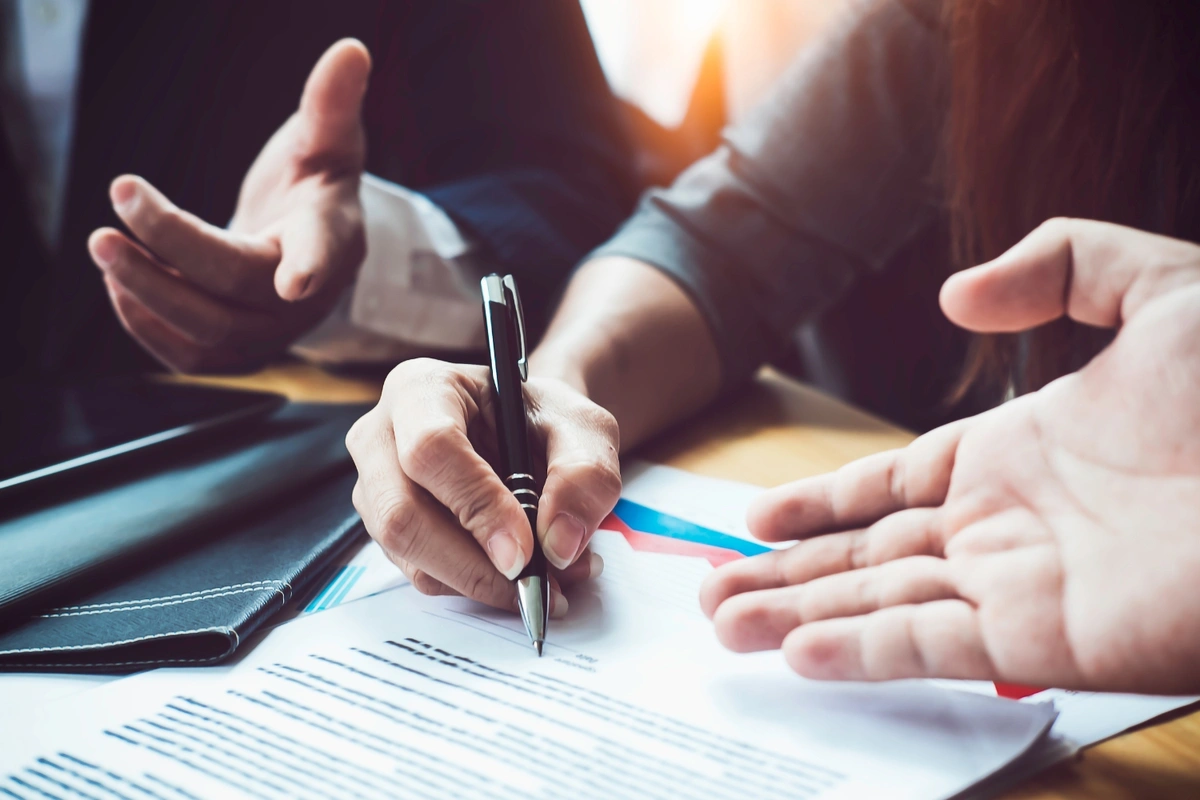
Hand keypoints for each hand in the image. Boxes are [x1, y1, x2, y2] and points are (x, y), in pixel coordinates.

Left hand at [87, 39, 370, 372]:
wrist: (305, 252)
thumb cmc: (314, 188)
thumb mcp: (326, 142)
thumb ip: (331, 102)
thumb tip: (351, 49)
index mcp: (332, 238)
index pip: (324, 254)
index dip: (311, 267)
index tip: (295, 283)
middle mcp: (306, 297)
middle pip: (238, 284)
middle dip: (174, 248)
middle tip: (117, 205)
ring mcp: (273, 333)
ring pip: (209, 331)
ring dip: (149, 290)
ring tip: (104, 244)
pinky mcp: (239, 354)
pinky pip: (191, 357)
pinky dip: (148, 323)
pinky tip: (120, 281)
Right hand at [345, 360, 621, 612]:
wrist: (529, 434)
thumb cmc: (546, 421)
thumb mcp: (585, 430)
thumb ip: (584, 475)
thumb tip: (558, 544)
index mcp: (422, 389)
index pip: (432, 449)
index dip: (477, 505)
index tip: (523, 551)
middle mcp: (381, 436)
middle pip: (402, 514)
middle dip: (472, 563)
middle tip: (534, 584)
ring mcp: (375, 486)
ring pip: (409, 553)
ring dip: (479, 580)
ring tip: (544, 578)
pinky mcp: (387, 530)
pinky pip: (421, 573)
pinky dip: (474, 586)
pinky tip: (517, 574)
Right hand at [700, 219, 1199, 692]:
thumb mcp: (1161, 285)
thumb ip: (1056, 264)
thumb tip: (954, 301)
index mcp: (1017, 452)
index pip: (893, 487)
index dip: (822, 503)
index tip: (756, 518)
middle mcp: (1004, 525)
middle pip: (869, 555)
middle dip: (786, 574)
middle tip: (709, 591)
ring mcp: (1019, 584)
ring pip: (881, 603)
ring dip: (799, 616)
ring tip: (722, 625)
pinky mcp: (1045, 637)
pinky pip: (934, 644)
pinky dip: (862, 652)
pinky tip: (798, 653)